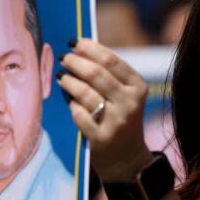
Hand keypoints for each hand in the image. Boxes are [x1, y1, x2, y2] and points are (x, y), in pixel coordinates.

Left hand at [58, 39, 154, 180]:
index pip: (111, 60)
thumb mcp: (125, 95)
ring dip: (68, 81)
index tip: (74, 42)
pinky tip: (69, 101)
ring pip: (85, 93)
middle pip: (96, 73)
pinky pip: (79, 114)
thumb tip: (79, 48)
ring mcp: (116, 121)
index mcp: (137, 87)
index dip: (89, 48)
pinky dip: (72, 105)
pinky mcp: (101, 137)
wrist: (128, 157)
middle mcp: (130, 103)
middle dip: (76, 62)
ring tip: (61, 76)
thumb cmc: (121, 117)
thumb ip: (109, 74)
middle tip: (64, 58)